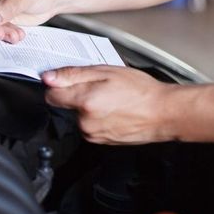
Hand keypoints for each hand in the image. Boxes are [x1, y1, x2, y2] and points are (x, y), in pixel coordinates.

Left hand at [42, 66, 177, 144]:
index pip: (51, 96)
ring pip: (78, 116)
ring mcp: (92, 133)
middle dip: (77, 95)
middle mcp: (85, 121)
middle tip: (100, 87)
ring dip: (88, 107)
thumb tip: (48, 77)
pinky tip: (114, 110)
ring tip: (111, 99)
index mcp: (84, 102)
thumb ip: (73, 74)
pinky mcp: (100, 141)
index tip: (66, 81)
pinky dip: (97, 118)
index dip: (57, 85)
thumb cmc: (141, 91)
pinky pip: (90, 126)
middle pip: (66, 106)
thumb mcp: (105, 72)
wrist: (164, 113)